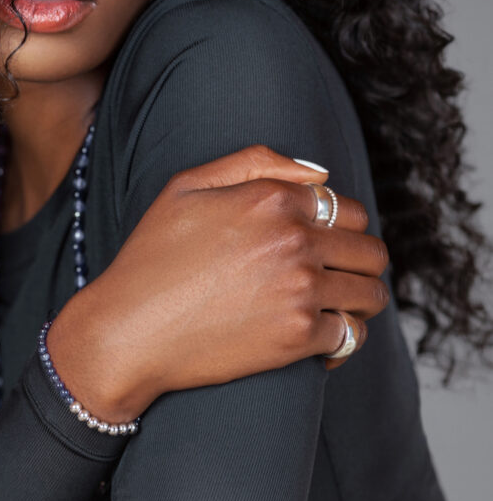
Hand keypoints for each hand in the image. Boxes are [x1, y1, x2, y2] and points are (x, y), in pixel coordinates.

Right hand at [48, 145, 388, 421]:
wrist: (130, 329)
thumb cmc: (153, 255)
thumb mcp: (188, 185)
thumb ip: (255, 162)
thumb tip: (320, 172)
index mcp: (271, 198)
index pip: (347, 209)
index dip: (340, 228)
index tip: (324, 244)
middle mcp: (293, 239)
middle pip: (370, 250)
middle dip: (359, 262)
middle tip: (337, 275)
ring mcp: (299, 288)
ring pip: (370, 292)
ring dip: (360, 299)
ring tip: (336, 305)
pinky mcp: (298, 337)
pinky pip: (352, 335)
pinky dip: (342, 338)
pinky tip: (318, 337)